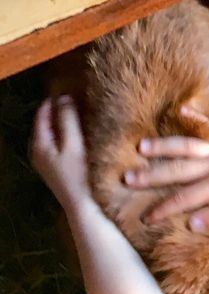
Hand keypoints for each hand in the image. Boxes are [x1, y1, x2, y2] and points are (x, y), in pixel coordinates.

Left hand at [31, 96, 92, 213]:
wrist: (84, 206)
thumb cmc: (79, 174)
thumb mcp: (73, 143)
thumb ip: (68, 119)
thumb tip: (64, 97)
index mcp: (39, 145)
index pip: (42, 113)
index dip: (55, 99)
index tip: (71, 87)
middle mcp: (39, 152)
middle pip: (47, 122)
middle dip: (61, 109)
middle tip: (80, 97)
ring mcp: (48, 160)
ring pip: (55, 131)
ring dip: (66, 120)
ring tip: (83, 110)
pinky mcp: (58, 166)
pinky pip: (60, 141)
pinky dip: (69, 132)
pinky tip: (84, 130)